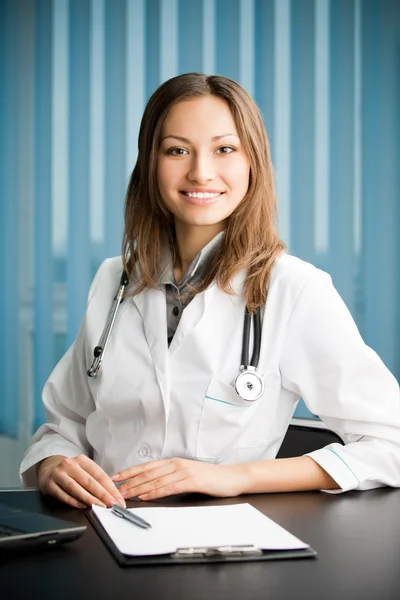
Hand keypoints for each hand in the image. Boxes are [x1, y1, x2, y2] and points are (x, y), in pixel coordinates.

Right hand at [37, 454, 125, 508]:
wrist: (48, 469)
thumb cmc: (70, 472)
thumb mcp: (83, 470)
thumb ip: (96, 480)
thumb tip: (113, 495)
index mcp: (82, 460)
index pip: (100, 475)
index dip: (111, 489)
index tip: (119, 499)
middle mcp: (70, 465)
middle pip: (90, 482)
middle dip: (103, 495)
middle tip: (113, 505)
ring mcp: (59, 474)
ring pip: (76, 488)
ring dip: (90, 499)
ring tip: (100, 506)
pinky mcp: (49, 484)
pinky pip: (63, 495)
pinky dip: (74, 501)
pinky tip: (82, 506)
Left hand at [111, 458, 245, 500]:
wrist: (231, 477)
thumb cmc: (210, 478)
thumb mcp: (187, 473)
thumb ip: (171, 476)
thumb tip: (151, 485)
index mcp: (173, 462)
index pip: (146, 466)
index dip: (129, 471)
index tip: (115, 477)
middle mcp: (176, 464)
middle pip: (147, 473)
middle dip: (129, 482)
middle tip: (114, 489)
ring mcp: (184, 471)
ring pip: (155, 480)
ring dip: (138, 488)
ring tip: (125, 494)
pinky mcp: (192, 481)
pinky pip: (170, 487)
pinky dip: (156, 492)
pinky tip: (146, 496)